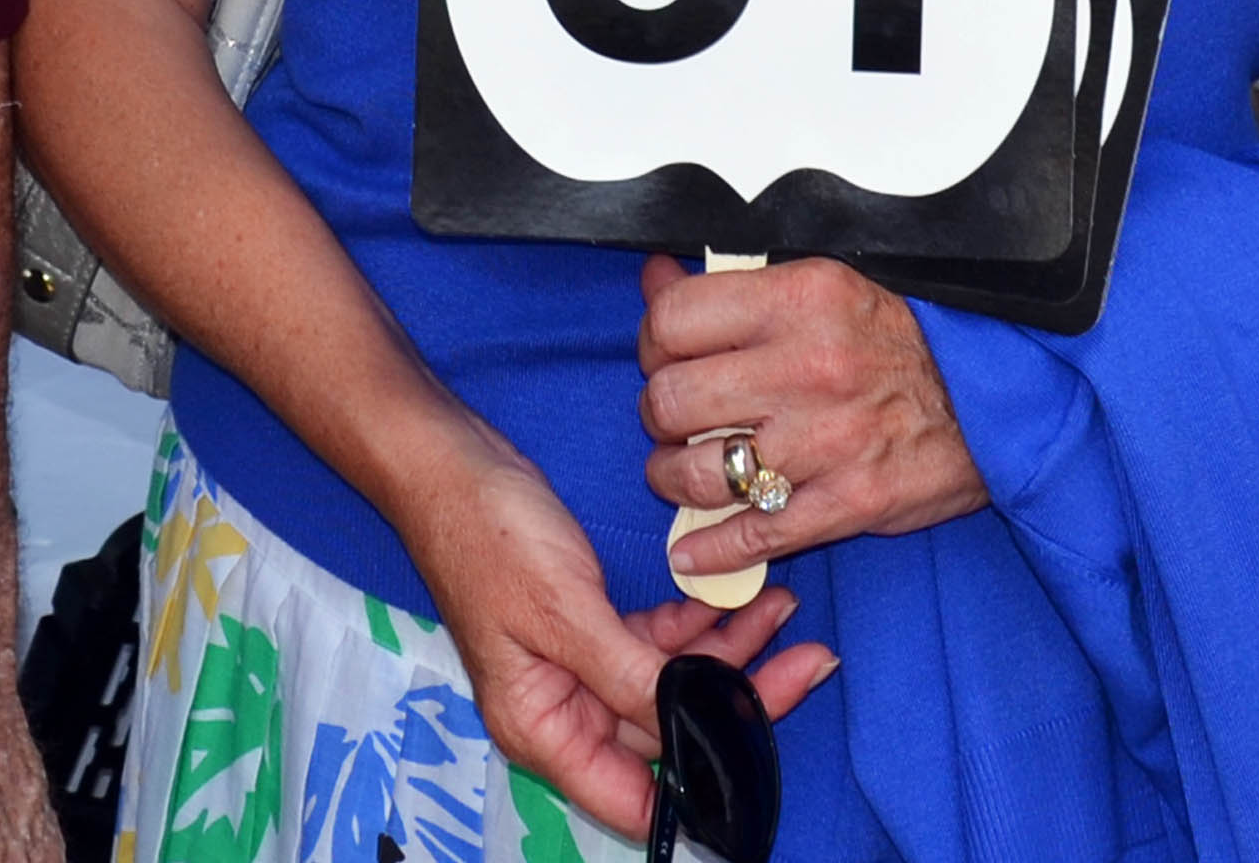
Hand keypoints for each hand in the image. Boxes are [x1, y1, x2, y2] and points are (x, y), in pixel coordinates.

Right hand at [391, 433, 829, 839]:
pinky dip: (700, 621)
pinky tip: (740, 595)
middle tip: (810, 660)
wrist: (447, 460)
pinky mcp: (591, 624)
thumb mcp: (564, 610)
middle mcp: (564, 712)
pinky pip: (659, 641)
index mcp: (544, 730)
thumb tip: (696, 727)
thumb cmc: (488, 536)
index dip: (703, 790)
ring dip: (730, 652)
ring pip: (673, 683)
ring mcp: (580, 668)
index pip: (637, 798)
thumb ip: (632, 675)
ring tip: (785, 608)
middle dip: (741, 700)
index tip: (767, 759)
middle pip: (668, 735)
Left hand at [635, 253, 990, 581]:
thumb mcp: (823, 290)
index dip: (653, 342)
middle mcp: (812, 366)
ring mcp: (829, 440)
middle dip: (659, 415)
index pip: (675, 318)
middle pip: (673, 400)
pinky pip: (752, 536)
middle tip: (674, 419)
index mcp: (804, 299)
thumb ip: (733, 288)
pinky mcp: (849, 502)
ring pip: (701, 474)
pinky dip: (711, 551)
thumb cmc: (901, 344)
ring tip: (683, 474)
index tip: (664, 356)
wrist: (993, 403)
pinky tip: (695, 549)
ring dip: (674, 481)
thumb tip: (655, 277)